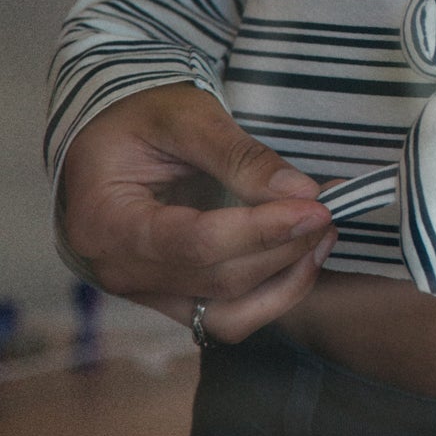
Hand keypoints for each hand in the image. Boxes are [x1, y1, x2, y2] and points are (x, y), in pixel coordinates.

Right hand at [60, 84, 334, 343]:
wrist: (112, 140)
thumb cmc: (139, 120)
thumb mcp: (185, 117)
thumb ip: (240, 156)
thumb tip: (301, 192)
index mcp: (106, 221)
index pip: (194, 242)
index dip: (261, 230)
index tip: (315, 208)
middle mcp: (120, 271)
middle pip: (218, 278)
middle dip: (284, 247)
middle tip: (329, 208)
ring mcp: (145, 294)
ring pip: (229, 311)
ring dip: (287, 279)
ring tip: (322, 233)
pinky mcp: (173, 301)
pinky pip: (229, 318)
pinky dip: (272, 294)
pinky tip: (301, 257)